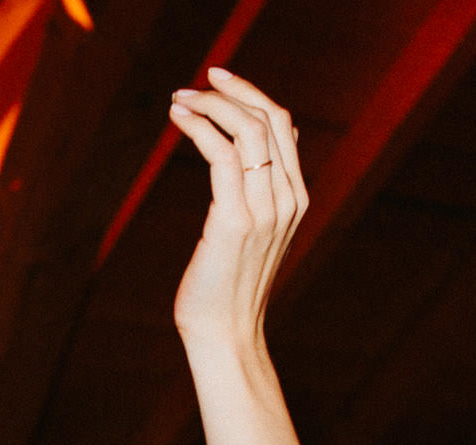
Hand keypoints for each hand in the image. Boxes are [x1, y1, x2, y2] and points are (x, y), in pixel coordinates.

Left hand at [166, 69, 306, 348]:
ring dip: (210, 104)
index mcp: (295, 198)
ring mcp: (266, 210)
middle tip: (196, 82)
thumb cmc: (228, 286)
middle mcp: (287, 199)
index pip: (283, 125)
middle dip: (231, 90)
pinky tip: (179, 119)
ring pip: (247, 129)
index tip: (218, 79)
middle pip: (269, 118)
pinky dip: (199, 127)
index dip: (251, 93)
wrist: (227, 334)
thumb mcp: (251, 233)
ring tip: (180, 100)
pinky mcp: (235, 221)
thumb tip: (252, 152)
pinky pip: (221, 154)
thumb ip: (257, 193)